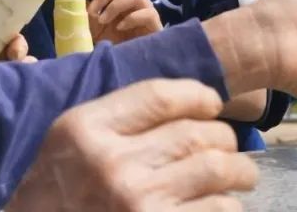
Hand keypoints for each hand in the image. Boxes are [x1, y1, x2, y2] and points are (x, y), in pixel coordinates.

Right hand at [7, 80, 256, 210]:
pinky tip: (218, 204)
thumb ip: (119, 116)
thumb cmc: (57, 189)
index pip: (160, 96)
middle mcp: (113, 164)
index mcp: (86, 128)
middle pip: (196, 133)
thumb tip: (190, 103)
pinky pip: (218, 210)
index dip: (198, 96)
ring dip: (239, 171)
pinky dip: (227, 205)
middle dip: (222, 137)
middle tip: (225, 145)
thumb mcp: (71, 139)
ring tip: (239, 174)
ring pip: (218, 170)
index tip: (211, 104)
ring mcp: (138, 204)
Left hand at [85, 0, 162, 43]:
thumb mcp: (93, 26)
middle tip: (92, 11)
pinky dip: (131, 18)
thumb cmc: (111, 40)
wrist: (125, 62)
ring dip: (115, 5)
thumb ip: (87, 11)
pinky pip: (147, 13)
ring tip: (103, 20)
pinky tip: (120, 28)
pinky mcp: (154, 24)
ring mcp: (146, 10)